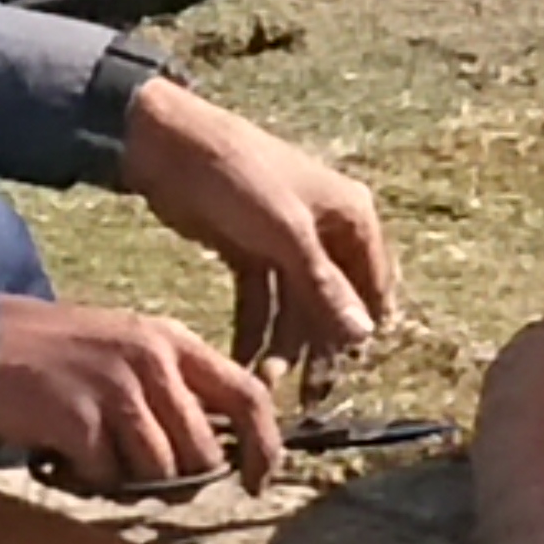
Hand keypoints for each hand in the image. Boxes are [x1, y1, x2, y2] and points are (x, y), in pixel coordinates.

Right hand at [0, 301, 277, 491]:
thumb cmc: (57, 356)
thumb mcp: (129, 351)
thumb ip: (176, 390)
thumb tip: (220, 453)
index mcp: (172, 341)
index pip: (248, 396)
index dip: (265, 446)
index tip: (258, 483)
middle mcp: (152, 359)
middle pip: (202, 452)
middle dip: (178, 480)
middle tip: (136, 474)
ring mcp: (115, 387)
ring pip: (159, 471)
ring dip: (129, 482)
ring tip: (95, 459)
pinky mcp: (78, 417)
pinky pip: (109, 477)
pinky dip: (90, 481)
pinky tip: (67, 458)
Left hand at [119, 80, 403, 381]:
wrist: (169, 146)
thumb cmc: (240, 175)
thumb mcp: (286, 232)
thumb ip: (324, 285)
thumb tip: (363, 336)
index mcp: (352, 217)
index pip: (373, 287)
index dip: (360, 331)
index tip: (344, 376)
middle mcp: (326, 231)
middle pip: (332, 303)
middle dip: (319, 349)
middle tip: (305, 398)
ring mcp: (287, 244)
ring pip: (294, 308)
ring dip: (283, 346)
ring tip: (264, 385)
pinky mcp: (250, 253)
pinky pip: (261, 302)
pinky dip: (254, 331)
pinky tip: (243, 363)